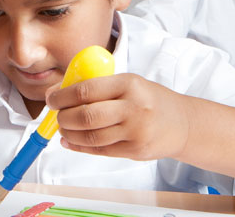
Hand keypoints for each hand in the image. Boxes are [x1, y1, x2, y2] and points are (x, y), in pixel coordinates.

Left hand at [46, 73, 189, 160]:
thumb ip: (95, 85)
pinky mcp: (135, 151)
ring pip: (91, 136)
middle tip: (57, 115)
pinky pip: (100, 151)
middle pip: (86, 116)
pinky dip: (79, 146)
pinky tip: (70, 141)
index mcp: (128, 84)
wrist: (183, 124)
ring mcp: (135, 132)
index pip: (85, 90)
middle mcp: (133, 108)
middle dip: (63, 117)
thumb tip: (56, 92)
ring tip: (63, 128)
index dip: (62, 96)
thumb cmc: (148, 99)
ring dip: (69, 133)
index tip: (51, 99)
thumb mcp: (126, 82)